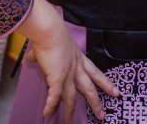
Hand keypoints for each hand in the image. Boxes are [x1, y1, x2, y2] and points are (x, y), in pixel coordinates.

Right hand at [21, 0, 117, 120]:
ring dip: (70, 112)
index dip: (105, 83)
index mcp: (78, 58)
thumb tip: (31, 57)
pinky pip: (53, 96)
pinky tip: (46, 115)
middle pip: (88, 89)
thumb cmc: (52, 33)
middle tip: (102, 115)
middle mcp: (76, 69)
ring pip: (71, 98)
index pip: (95, 73)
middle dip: (95, 103)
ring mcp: (67, 75)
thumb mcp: (53, 44)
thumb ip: (42, 55)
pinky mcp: (57, 79)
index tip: (115, 91)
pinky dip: (50, 106)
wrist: (50, 31)